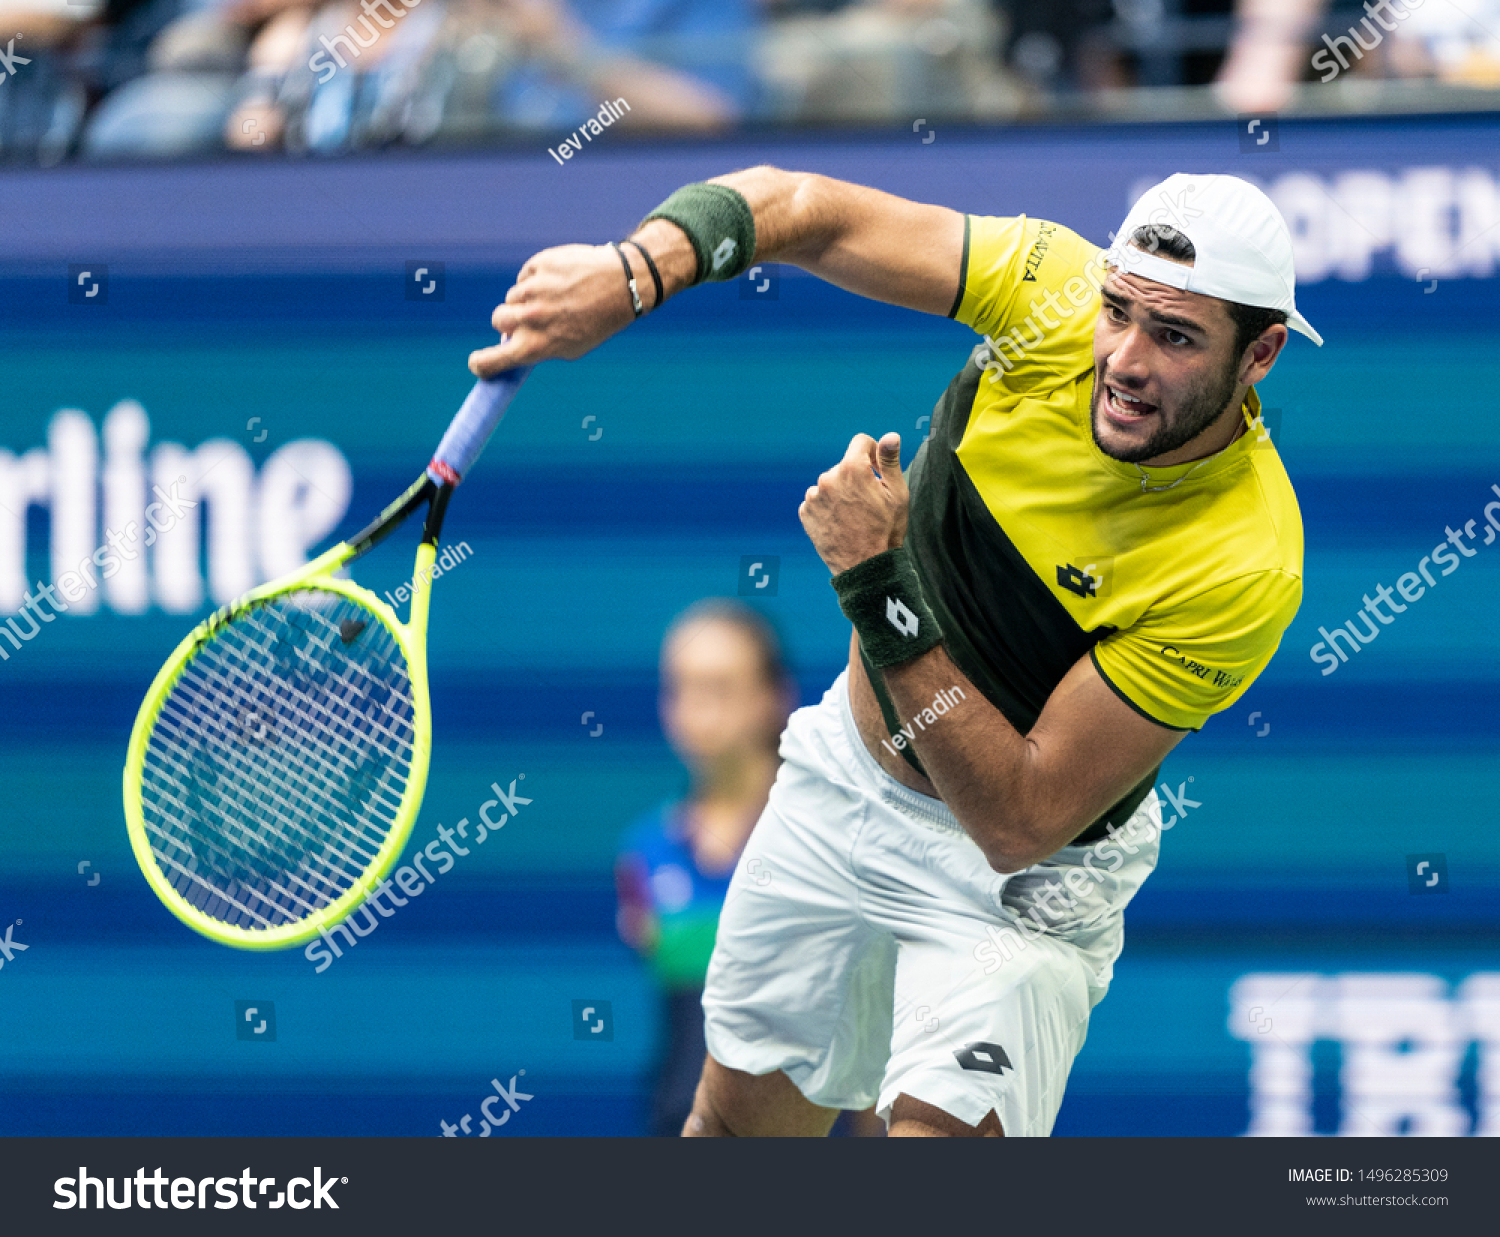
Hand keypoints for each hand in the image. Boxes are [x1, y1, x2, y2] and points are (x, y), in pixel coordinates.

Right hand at [468, 243, 639, 377]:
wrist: (621, 284)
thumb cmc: (597, 322)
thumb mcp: (570, 348)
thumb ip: (537, 348)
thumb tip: (509, 346)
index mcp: (535, 346)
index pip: (490, 361)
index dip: (481, 364)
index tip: (478, 364)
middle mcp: (529, 319)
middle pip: (498, 320)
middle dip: (508, 321)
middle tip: (529, 319)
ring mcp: (531, 290)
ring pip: (512, 297)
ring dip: (526, 299)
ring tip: (556, 298)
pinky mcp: (537, 265)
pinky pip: (524, 276)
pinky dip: (536, 279)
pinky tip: (560, 282)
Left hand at [799, 433, 908, 574]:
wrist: (865, 567)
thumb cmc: (886, 530)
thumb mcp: (897, 494)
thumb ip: (890, 461)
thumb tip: (890, 436)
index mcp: (852, 469)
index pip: (861, 442)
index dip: (873, 454)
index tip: (877, 472)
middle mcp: (828, 478)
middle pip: (844, 466)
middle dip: (856, 477)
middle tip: (868, 503)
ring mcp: (814, 496)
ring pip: (830, 484)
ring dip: (840, 493)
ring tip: (853, 516)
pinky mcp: (805, 512)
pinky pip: (818, 501)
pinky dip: (827, 507)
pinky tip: (840, 523)